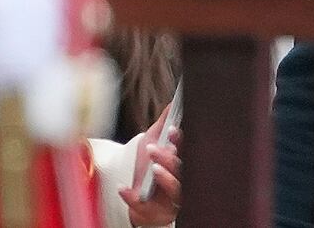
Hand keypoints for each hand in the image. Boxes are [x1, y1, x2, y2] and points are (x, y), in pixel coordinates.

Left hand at [122, 103, 181, 226]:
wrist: (141, 196)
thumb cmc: (151, 165)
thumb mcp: (156, 140)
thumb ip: (165, 122)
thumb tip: (173, 101)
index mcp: (185, 163)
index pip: (190, 153)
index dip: (181, 142)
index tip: (171, 130)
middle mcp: (184, 182)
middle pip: (184, 171)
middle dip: (171, 160)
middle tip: (154, 149)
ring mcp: (173, 200)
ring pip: (176, 190)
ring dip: (165, 178)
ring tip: (152, 167)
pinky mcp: (157, 213)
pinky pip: (146, 207)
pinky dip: (133, 197)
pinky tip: (123, 188)